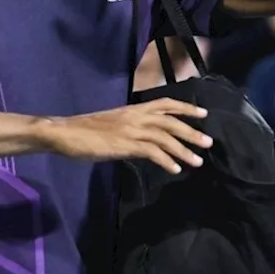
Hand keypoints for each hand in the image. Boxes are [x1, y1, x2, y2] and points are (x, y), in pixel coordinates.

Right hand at [39, 98, 212, 174]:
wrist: (65, 133)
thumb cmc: (85, 131)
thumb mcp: (112, 124)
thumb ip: (130, 129)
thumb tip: (144, 142)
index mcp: (132, 109)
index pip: (165, 104)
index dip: (185, 108)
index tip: (203, 113)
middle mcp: (135, 116)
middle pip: (171, 122)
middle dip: (191, 132)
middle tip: (209, 142)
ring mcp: (131, 130)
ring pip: (165, 138)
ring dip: (184, 150)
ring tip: (198, 162)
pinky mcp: (125, 145)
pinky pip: (152, 152)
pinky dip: (166, 161)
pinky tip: (175, 169)